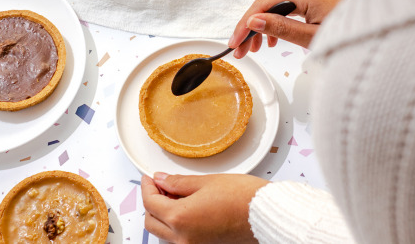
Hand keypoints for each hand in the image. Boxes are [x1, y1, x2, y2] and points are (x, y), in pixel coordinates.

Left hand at [141, 172, 269, 243]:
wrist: (266, 215)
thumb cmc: (243, 197)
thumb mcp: (206, 181)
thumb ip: (178, 182)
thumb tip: (161, 180)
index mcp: (181, 218)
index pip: (150, 202)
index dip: (148, 186)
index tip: (150, 177)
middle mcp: (183, 239)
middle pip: (151, 221)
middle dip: (152, 201)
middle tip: (161, 184)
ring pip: (163, 233)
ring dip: (162, 214)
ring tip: (175, 195)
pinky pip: (178, 239)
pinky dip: (176, 225)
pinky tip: (186, 208)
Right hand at [228, 0, 344, 56]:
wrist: (378, 32)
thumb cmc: (351, 35)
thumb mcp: (311, 37)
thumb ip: (280, 28)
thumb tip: (253, 21)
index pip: (264, 5)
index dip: (245, 23)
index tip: (235, 41)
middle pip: (266, 5)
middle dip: (250, 28)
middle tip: (241, 49)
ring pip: (274, 7)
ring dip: (261, 27)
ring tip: (254, 48)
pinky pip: (286, 9)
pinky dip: (275, 23)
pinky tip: (272, 40)